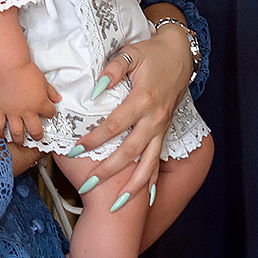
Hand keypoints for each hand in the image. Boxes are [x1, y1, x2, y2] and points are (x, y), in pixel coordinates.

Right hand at [0, 63, 59, 146]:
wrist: (8, 66)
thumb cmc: (25, 71)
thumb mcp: (43, 81)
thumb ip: (51, 92)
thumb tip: (57, 98)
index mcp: (39, 104)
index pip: (50, 114)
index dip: (50, 114)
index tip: (48, 113)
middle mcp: (27, 111)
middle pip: (35, 130)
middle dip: (38, 135)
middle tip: (37, 137)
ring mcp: (12, 112)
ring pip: (17, 133)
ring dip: (20, 139)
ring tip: (21, 142)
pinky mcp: (0, 110)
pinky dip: (0, 133)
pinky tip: (2, 136)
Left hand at [74, 20, 194, 210]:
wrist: (181, 55)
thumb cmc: (153, 53)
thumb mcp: (131, 54)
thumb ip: (113, 70)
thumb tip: (96, 90)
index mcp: (144, 100)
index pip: (115, 125)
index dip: (95, 138)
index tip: (76, 149)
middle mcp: (154, 119)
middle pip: (130, 151)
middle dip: (108, 171)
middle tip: (88, 185)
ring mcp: (161, 128)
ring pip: (148, 163)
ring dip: (133, 186)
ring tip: (117, 204)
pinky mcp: (165, 132)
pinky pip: (158, 160)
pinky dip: (151, 180)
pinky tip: (145, 198)